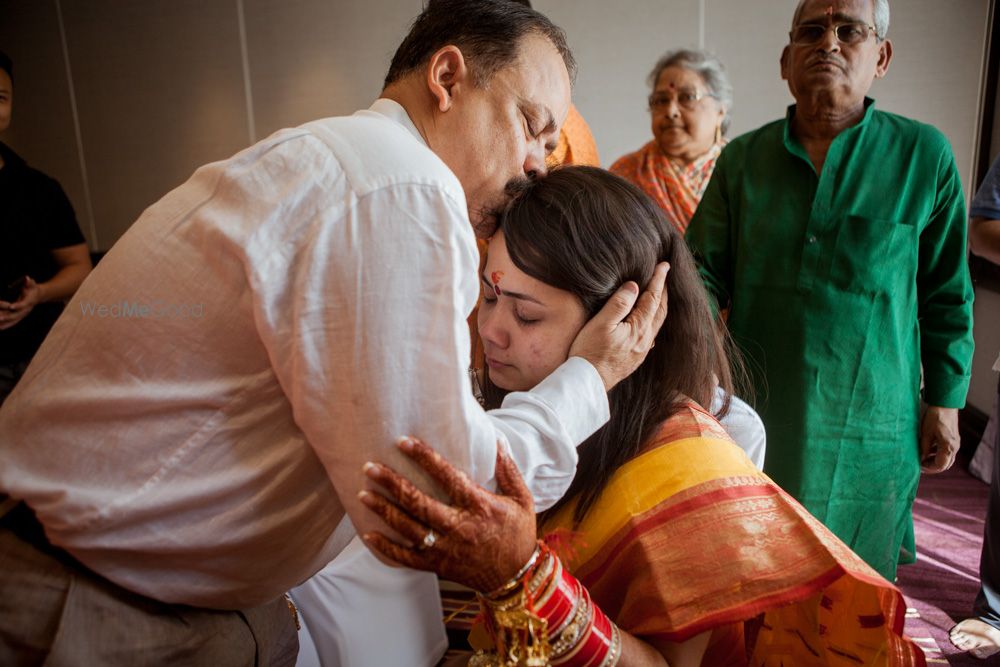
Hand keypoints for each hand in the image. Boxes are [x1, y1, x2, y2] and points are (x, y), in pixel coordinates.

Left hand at [0, 276, 40, 330]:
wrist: (37, 297)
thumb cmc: (32, 289)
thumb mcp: (32, 285)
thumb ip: (29, 282)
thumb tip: (27, 278)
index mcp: (29, 302)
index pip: (24, 304)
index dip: (18, 305)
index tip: (11, 306)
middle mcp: (25, 310)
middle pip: (16, 315)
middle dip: (7, 317)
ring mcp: (21, 314)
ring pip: (12, 320)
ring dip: (4, 323)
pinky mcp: (18, 317)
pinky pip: (11, 322)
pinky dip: (4, 325)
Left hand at [360, 437, 536, 592]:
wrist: (517, 578)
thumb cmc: (518, 534)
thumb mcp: (522, 499)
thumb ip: (507, 470)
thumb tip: (497, 439)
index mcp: (479, 506)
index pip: (447, 476)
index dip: (424, 457)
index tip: (403, 442)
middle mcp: (459, 527)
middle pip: (419, 502)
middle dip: (392, 484)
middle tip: (370, 468)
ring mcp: (446, 548)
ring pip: (408, 528)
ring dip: (384, 510)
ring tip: (363, 493)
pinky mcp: (437, 566)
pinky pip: (407, 558)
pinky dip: (386, 548)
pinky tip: (368, 534)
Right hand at [568, 262, 669, 390]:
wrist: (588, 382)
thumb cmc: (590, 352)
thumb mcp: (601, 324)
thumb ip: (619, 304)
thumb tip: (634, 286)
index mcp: (639, 328)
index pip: (653, 298)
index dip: (658, 280)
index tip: (664, 265)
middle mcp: (645, 339)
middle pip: (660, 310)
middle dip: (663, 291)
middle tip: (665, 274)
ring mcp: (642, 350)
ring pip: (657, 322)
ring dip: (660, 305)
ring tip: (660, 293)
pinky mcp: (636, 357)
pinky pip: (651, 333)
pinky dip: (654, 319)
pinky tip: (649, 320)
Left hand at [920, 405, 959, 472]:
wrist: (945, 404)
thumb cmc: (935, 417)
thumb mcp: (926, 433)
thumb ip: (924, 448)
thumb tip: (920, 459)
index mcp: (948, 446)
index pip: (940, 465)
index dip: (928, 468)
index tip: (918, 466)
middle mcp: (955, 447)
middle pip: (945, 465)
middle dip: (932, 466)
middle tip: (919, 464)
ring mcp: (955, 444)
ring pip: (947, 459)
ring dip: (935, 461)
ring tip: (922, 458)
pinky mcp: (954, 440)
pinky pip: (947, 452)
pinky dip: (938, 454)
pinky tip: (928, 451)